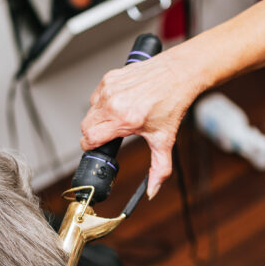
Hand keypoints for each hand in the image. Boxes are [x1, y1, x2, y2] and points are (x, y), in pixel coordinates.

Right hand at [80, 49, 201, 198]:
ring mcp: (109, 88)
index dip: (91, 147)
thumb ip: (159, 169)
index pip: (90, 138)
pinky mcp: (109, 78)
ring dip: (99, 119)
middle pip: (86, 126)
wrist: (178, 74)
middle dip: (94, 135)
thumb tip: (152, 190)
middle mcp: (114, 103)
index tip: (97, 148)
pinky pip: (96, 96)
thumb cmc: (171, 103)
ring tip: (118, 119)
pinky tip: (120, 105)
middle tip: (109, 136)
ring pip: (90, 111)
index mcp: (125, 119)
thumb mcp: (165, 140)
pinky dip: (103, 103)